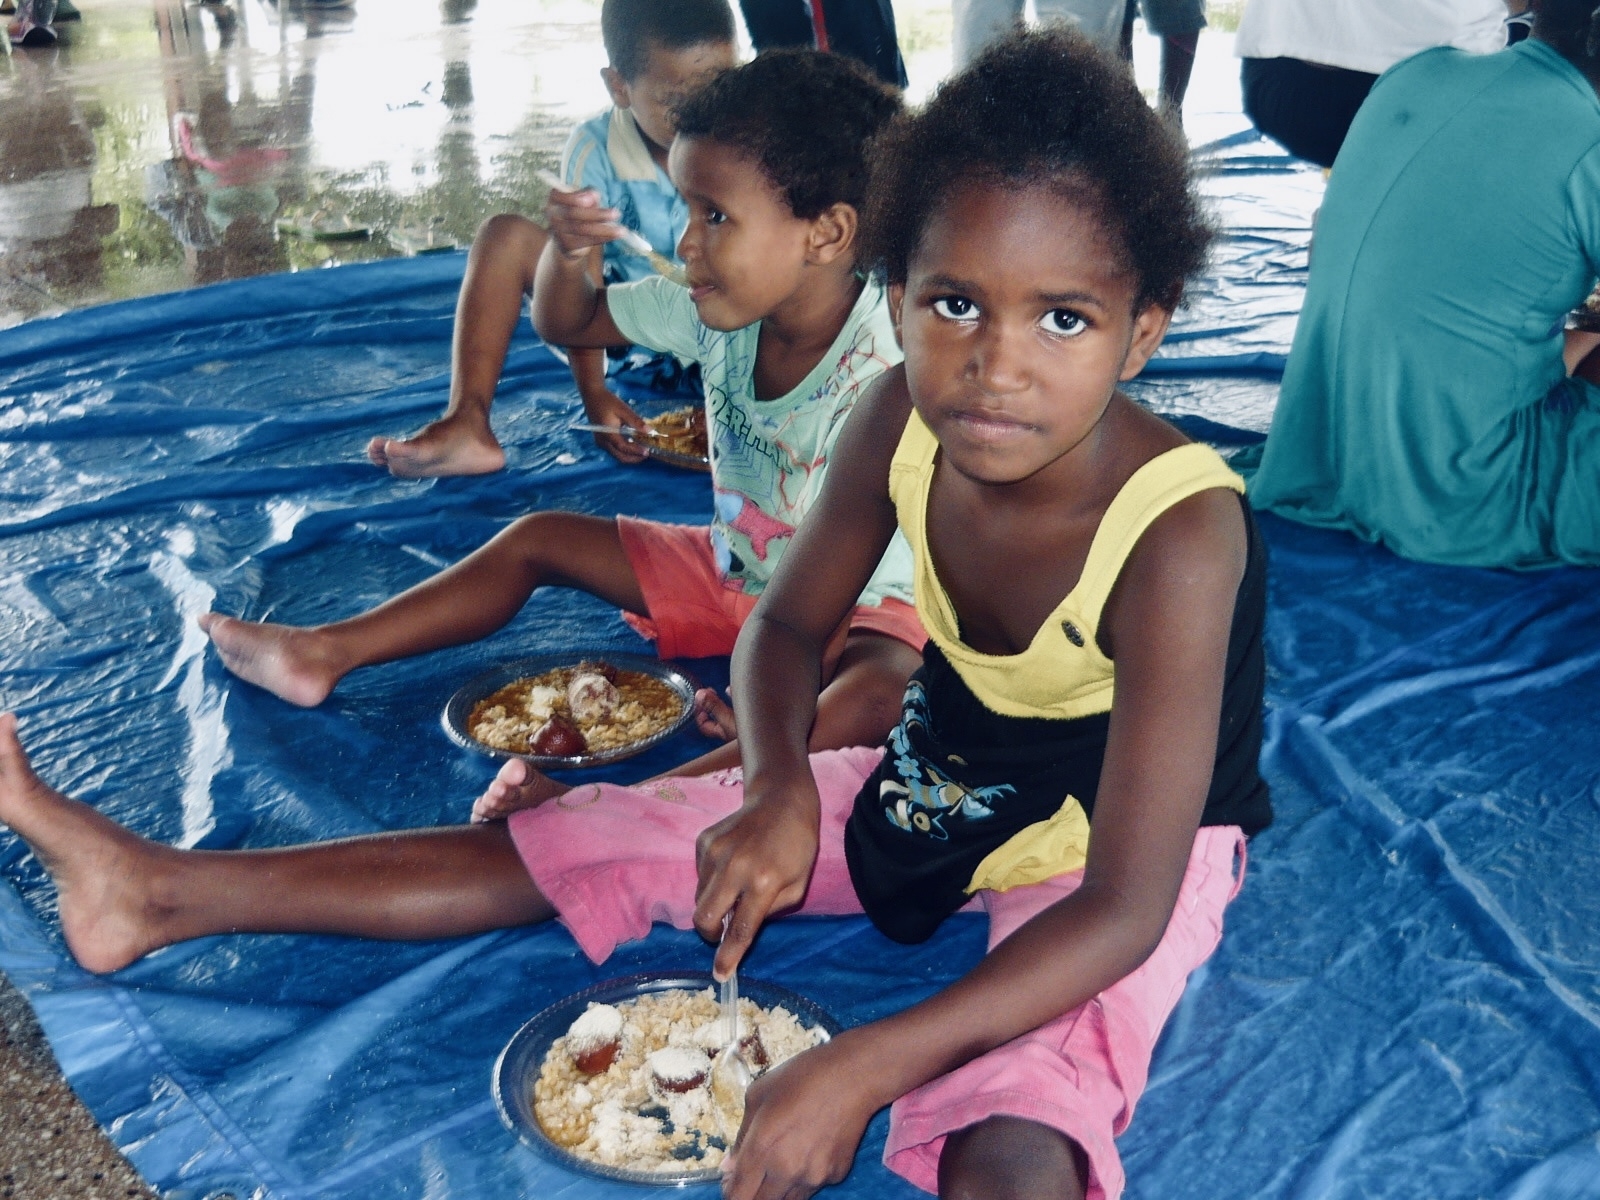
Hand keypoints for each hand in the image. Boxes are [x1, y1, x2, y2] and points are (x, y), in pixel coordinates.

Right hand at [543, 184, 623, 258]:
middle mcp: (552, 215)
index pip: (559, 196)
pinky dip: (602, 238)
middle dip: (597, 214)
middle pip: (574, 214)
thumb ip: (589, 194)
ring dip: (604, 229)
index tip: (594, 197)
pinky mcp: (566, 245)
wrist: (569, 239)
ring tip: (622, 229)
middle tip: (617, 213)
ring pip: (582, 229)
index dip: (575, 197)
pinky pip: (586, 241)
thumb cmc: (579, 211)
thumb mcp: (584, 198)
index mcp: (554, 199)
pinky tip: (615, 235)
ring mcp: (558, 231)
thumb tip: (594, 195)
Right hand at [581, 389, 648, 462]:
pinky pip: (614, 450)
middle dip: (635, 458)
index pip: (623, 448)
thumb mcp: (623, 409)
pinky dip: (625, 450)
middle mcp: (602, 442)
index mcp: (607, 434)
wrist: (592, 396)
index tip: (647, 451)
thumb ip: (636, 421)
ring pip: (618, 455)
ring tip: (642, 449)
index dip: (636, 451)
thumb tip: (650, 431)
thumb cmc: (607, 401)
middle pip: (620, 457)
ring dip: (630, 455)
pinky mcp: (601, 440)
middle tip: (647, 453)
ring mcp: (601, 442)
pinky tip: (633, 444)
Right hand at [694, 780, 820, 978]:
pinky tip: (731, 865)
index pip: (740, 928)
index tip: (720, 974)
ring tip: (735, 888)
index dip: (728, 956)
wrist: (781, 800)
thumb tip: (740, 927)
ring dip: (713, 905)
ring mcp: (715, 852)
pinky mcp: (704, 841)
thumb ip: (770, 911)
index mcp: (764, 881)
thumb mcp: (797, 885)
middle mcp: (735, 867)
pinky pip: (700, 876)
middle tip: (722, 932)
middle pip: (705, 917)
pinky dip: (712, 882)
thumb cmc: (796, 846)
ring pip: (699, 898)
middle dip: (709, 934)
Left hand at [720, 1034, 878, 1199]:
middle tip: (755, 1176)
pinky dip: (804, 1179)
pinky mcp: (835, 1176)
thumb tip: (729, 1167)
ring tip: (782, 1162)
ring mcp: (813, 1177)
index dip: (731, 1192)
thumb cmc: (801, 1077)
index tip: (733, 1182)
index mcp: (762, 1149)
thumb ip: (741, 1136)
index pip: (737, 1195)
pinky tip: (809, 1151)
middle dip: (753, 1194)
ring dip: (778, 1191)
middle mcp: (786, 1171)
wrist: (853, 1076)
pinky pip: (811, 1187)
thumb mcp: (758, 1094)